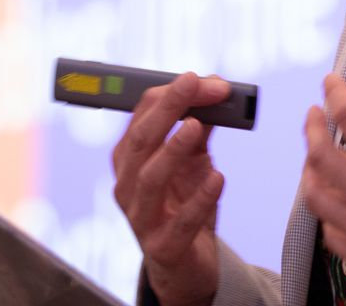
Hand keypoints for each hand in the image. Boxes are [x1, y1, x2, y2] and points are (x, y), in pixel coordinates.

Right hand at [111, 72, 230, 305]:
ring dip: (173, 149)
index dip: (168, 94)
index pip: (139, 118)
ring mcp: (141, 219)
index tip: (199, 78)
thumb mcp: (192, 162)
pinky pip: (180, 222)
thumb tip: (215, 88)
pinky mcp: (163, 248)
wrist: (186, 266)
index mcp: (129, 160)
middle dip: (166, 108)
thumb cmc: (184, 205)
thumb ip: (199, 128)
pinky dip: (199, 198)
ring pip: (150, 179)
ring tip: (196, 126)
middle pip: (141, 141)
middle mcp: (127, 186)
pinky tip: (218, 177)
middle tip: (193, 84)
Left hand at [300, 45, 345, 305]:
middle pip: (320, 157)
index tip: (329, 84)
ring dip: (310, 173)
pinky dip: (327, 217)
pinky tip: (335, 207)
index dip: (334, 94)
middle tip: (314, 115)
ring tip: (315, 159)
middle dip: (312, 129)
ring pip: (317, 199)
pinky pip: (332, 237)